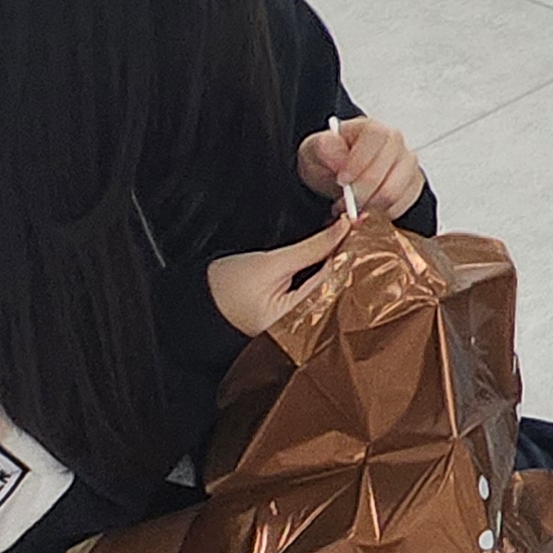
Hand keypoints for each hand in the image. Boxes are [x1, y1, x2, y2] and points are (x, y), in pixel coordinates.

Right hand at [208, 213, 350, 339]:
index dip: (351, 251)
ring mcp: (302, 322)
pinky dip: (327, 269)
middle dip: (348, 257)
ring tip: (346, 235)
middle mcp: (306, 327)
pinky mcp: (295, 314)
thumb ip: (311, 250)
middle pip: (340, 287)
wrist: (193, 305)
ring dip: (339, 260)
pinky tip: (332, 252)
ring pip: (333, 287)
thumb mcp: (270, 264)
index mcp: (301, 322)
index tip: (359, 225)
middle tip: (357, 226)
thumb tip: (341, 229)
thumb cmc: (223, 291)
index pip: (339, 281)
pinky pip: (320, 290)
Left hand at [297, 114, 424, 221]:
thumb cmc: (328, 160)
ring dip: (369, 205)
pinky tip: (365, 209)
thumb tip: (339, 157)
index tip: (341, 180)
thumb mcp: (314, 151)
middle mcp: (396, 142)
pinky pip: (401, 205)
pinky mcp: (413, 185)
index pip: (377, 137)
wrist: (337, 176)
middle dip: (361, 192)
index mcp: (372, 127)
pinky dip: (379, 214)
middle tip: (342, 202)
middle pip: (389, 169)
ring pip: (395, 191)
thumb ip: (324, 148)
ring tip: (351, 208)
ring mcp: (408, 163)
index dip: (360, 161)